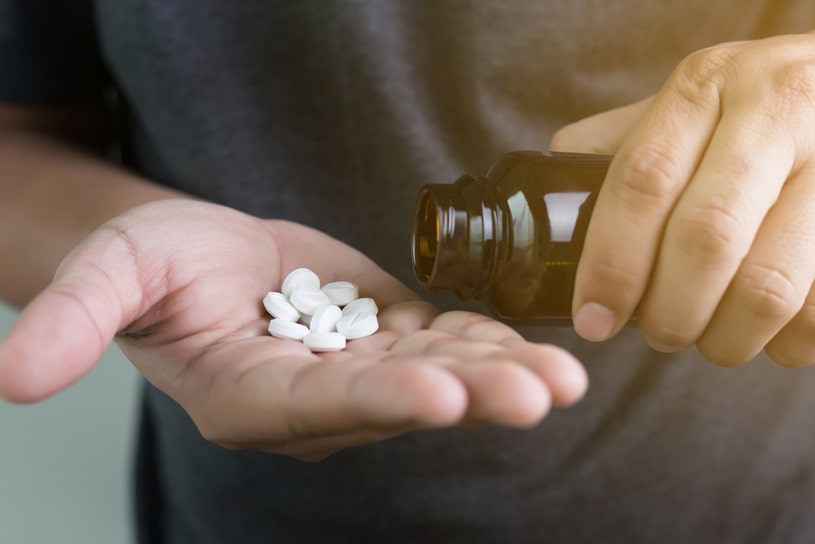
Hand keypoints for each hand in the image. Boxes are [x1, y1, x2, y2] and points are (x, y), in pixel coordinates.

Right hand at [0, 200, 586, 459]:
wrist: (208, 258)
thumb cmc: (158, 266)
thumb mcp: (111, 273)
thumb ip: (72, 319)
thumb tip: (11, 375)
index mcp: (248, 395)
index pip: (317, 407)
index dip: (378, 400)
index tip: (438, 392)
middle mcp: (312, 399)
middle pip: (394, 400)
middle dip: (466, 396)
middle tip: (536, 395)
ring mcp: (358, 371)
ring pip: (434, 375)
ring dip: (499, 375)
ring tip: (564, 378)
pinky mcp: (388, 336)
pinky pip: (446, 343)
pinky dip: (491, 343)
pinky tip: (541, 346)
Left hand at [551, 31, 814, 366]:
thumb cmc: (753, 111)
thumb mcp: (689, 103)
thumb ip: (623, 145)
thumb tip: (554, 208)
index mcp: (705, 87)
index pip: (641, 182)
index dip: (611, 263)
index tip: (594, 319)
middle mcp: (775, 109)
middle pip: (705, 238)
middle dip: (669, 311)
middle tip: (659, 335)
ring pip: (769, 284)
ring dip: (729, 336)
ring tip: (715, 339)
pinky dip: (790, 340)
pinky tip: (772, 332)